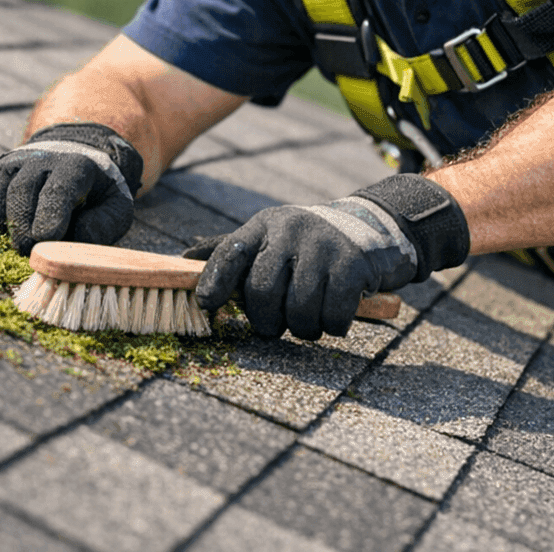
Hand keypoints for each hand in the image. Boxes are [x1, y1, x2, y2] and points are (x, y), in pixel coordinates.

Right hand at [0, 123, 143, 253]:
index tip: (46, 238)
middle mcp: (42, 158)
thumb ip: (105, 223)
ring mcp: (15, 161)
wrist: (77, 153)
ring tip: (18, 239)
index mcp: (77, 165)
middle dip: (22, 224)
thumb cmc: (97, 191)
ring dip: (2, 220)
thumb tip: (78, 236)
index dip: (50, 213)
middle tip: (27, 250)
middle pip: (22, 189)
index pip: (59, 188)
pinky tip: (3, 224)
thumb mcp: (116, 205)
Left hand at [185, 175, 468, 339]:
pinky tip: (334, 318)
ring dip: (303, 329)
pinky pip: (334, 314)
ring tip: (308, 323)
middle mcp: (291, 230)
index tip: (207, 305)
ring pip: (299, 309)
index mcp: (264, 225)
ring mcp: (323, 246)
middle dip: (267, 321)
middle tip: (277, 327)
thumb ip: (230, 250)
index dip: (214, 280)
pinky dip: (333, 326)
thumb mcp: (269, 237)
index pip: (230, 251)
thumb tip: (181, 257)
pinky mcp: (353, 265)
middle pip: (262, 291)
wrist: (371, 226)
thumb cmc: (306, 243)